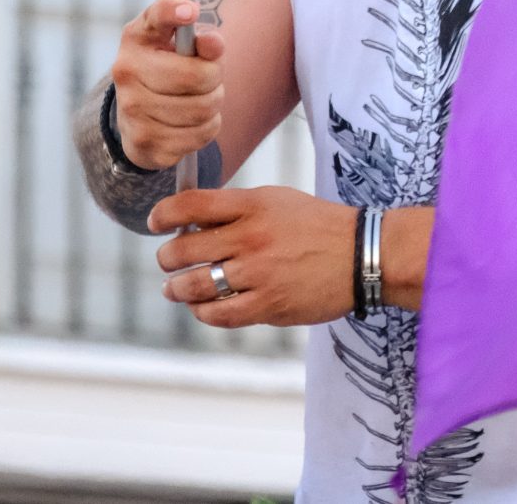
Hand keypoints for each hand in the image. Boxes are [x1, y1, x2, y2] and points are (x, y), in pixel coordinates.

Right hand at [108, 0, 225, 171]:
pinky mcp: (144, 142)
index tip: (192, 12)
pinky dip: (207, 127)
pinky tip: (192, 121)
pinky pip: (200, 134)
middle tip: (210, 77)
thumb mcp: (180, 44)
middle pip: (196, 75)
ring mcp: (131, 109)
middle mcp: (126, 71)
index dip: (174, 11)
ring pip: (202, 108)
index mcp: (136, 37)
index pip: (157, 15)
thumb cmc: (167, 68)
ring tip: (200, 98)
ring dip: (213, 104)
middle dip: (215, 77)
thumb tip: (213, 43)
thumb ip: (200, 37)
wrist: (136, 117)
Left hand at [150, 186, 356, 328]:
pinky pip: (221, 315)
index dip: (164, 215)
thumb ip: (236, 209)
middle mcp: (252, 237)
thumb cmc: (316, 225)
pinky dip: (204, 313)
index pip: (192, 205)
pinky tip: (202, 309)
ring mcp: (259, 273)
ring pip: (196, 286)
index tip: (155, 223)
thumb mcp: (276, 201)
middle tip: (167, 261)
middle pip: (185, 249)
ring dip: (177, 290)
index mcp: (253, 205)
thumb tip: (192, 223)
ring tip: (174, 289)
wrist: (361, 254)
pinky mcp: (269, 305)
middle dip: (167, 258)